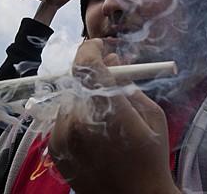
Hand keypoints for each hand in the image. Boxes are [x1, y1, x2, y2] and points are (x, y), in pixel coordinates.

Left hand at [48, 39, 179, 193]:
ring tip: (103, 115)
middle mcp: (78, 120)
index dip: (91, 49)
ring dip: (83, 98)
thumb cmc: (150, 158)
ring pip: (69, 99)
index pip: (86, 64)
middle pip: (77, 80)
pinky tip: (92, 131)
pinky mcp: (54, 148)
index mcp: (106, 109)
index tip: (99, 47)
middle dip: (92, 76)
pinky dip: (74, 117)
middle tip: (107, 81)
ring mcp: (62, 135)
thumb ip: (128, 83)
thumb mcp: (151, 116)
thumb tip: (112, 58)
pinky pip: (61, 118)